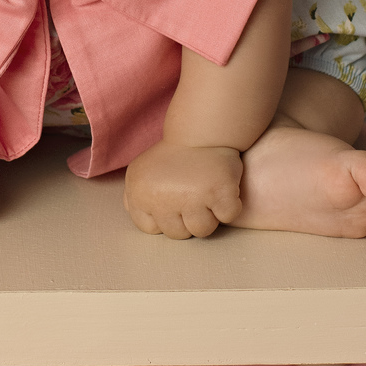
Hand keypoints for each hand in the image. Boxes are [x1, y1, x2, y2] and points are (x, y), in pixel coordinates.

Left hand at [124, 142, 243, 238]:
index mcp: (140, 192)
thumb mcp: (143, 172)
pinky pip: (227, 216)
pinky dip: (230, 205)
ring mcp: (190, 197)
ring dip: (210, 214)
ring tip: (206, 190)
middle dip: (188, 218)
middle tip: (193, 192)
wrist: (202, 131)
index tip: (174, 199)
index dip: (166, 217)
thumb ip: (135, 197)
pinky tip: (222, 187)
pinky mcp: (218, 193)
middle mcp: (161, 198)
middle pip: (178, 234)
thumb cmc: (175, 155)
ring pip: (202, 230)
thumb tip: (139, 217)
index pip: (151, 228)